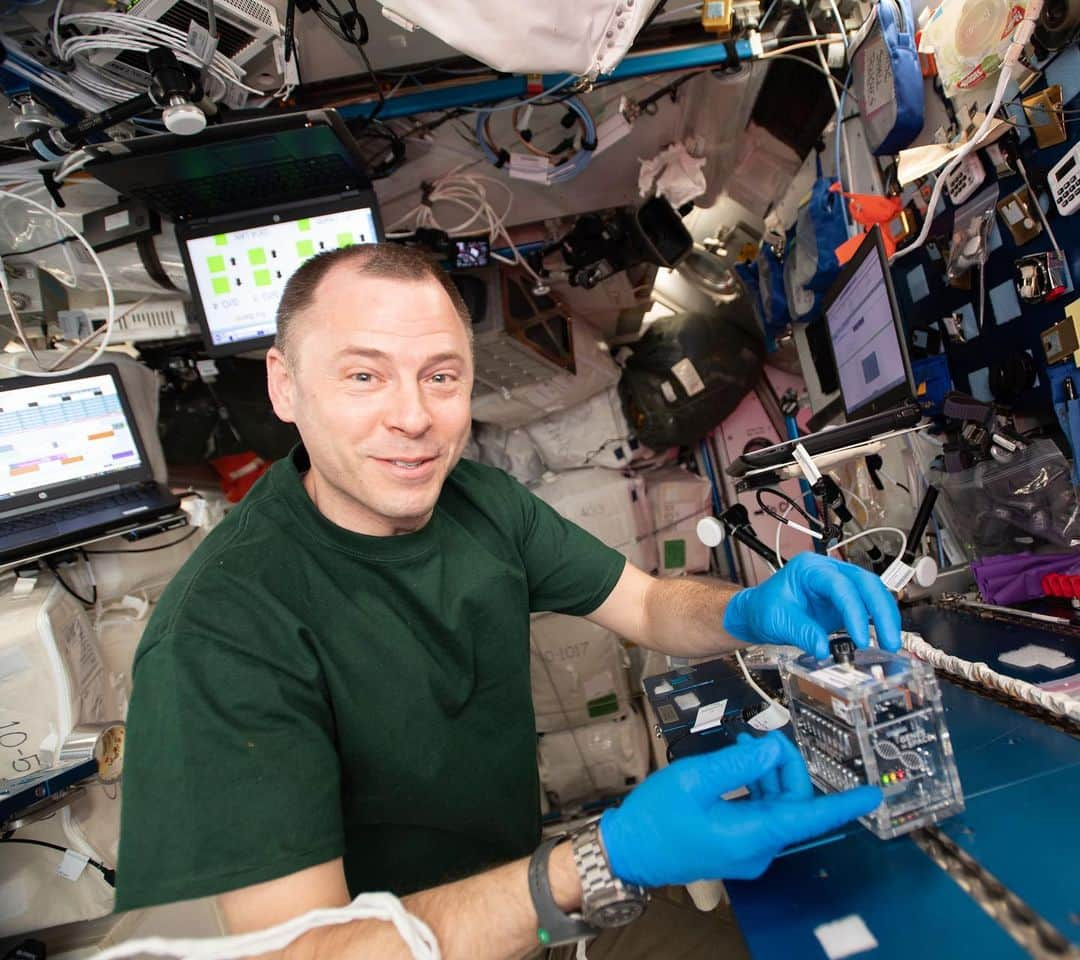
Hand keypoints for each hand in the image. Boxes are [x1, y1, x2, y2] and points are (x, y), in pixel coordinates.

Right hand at [599, 732, 880, 886]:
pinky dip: (753, 786)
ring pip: (776, 806)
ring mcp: (748, 850)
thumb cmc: (656, 816)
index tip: (874, 795)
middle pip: (792, 802)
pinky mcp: (736, 845)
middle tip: (761, 737)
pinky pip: (759, 813)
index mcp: (753, 834)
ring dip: (765, 773)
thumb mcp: (694, 780)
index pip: (810, 818)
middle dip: (782, 765)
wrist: (628, 850)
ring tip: (742, 744)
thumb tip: (772, 751)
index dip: (845, 806)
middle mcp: (758, 847)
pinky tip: (736, 763)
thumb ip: (738, 764)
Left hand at [723, 552, 900, 657]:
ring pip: (873, 591)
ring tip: (890, 642)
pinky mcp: (844, 601)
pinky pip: (868, 606)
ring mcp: (839, 584)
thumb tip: (825, 649)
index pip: (840, 586)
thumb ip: (802, 633)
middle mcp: (828, 572)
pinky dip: (878, 620)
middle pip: (866, 583)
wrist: (758, 612)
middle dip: (882, 611)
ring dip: (885, 616)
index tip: (861, 638)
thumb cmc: (764, 608)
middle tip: (889, 640)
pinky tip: (883, 637)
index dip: (854, 612)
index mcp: (809, 569)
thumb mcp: (778, 620)